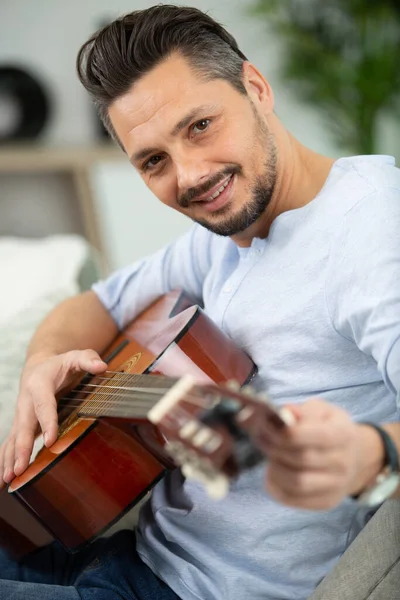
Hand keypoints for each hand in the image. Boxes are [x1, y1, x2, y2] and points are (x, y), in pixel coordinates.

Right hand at [0, 350, 106, 488]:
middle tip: (19, 469)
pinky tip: (2, 479)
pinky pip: (11, 443)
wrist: (38, 365)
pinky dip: (5, 459)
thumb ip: (88, 359)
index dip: (47, 422)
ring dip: (9, 459)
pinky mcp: (20, 425)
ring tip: (7, 479)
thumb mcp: (76, 356)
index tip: (50, 441)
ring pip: (13, 438)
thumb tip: (102, 367)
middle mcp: (26, 401)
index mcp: (39, 384)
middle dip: (22, 448)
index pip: (44, 405)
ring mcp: (21, 415)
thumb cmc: (60, 364)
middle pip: (24, 426)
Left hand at [256, 398, 384, 509]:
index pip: (308, 436)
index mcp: (342, 434)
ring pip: (295, 482)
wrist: (354, 457)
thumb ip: (303, 411)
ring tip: (269, 455)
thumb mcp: (322, 411)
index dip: (283, 432)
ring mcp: (336, 486)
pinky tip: (273, 472)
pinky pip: (291, 498)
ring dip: (274, 468)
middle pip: (299, 459)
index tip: (267, 426)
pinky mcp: (325, 502)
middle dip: (274, 447)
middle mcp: (342, 463)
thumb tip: (286, 412)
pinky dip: (275, 485)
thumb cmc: (330, 428)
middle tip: (261, 437)